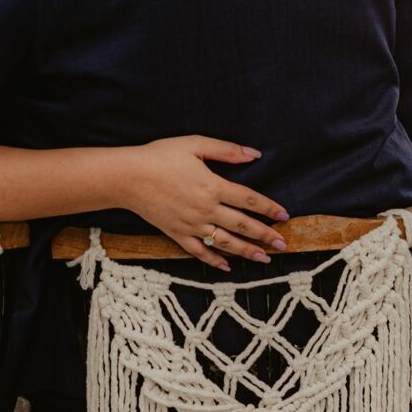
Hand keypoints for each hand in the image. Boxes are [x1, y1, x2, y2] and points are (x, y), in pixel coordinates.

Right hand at [117, 137, 288, 272]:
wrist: (127, 177)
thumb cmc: (160, 156)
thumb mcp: (194, 144)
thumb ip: (226, 150)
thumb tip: (254, 153)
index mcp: (213, 186)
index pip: (249, 200)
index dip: (269, 208)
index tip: (284, 215)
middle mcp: (206, 209)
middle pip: (243, 225)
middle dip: (265, 235)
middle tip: (283, 244)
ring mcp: (192, 225)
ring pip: (226, 242)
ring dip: (247, 252)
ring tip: (264, 258)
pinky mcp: (177, 234)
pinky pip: (200, 252)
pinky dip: (215, 261)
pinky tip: (228, 267)